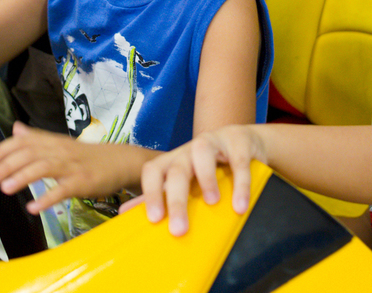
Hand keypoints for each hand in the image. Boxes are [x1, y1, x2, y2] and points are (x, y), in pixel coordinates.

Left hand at [0, 122, 143, 214]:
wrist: (122, 161)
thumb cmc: (88, 156)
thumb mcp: (61, 144)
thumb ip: (37, 137)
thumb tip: (16, 128)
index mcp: (53, 141)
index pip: (23, 141)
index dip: (3, 150)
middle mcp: (60, 150)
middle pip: (29, 153)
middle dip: (6, 165)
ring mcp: (72, 166)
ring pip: (43, 167)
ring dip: (22, 178)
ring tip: (5, 189)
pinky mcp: (83, 182)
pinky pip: (63, 190)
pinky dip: (47, 198)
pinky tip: (33, 208)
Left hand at [139, 125, 265, 236]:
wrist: (245, 141)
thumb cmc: (210, 165)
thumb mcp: (185, 179)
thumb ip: (160, 194)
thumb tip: (127, 213)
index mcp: (174, 160)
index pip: (153, 170)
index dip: (151, 193)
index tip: (154, 219)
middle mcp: (189, 149)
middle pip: (177, 169)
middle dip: (177, 200)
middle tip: (179, 229)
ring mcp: (214, 142)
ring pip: (202, 151)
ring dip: (206, 178)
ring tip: (212, 203)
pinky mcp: (239, 142)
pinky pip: (238, 161)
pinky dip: (239, 184)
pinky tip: (239, 205)